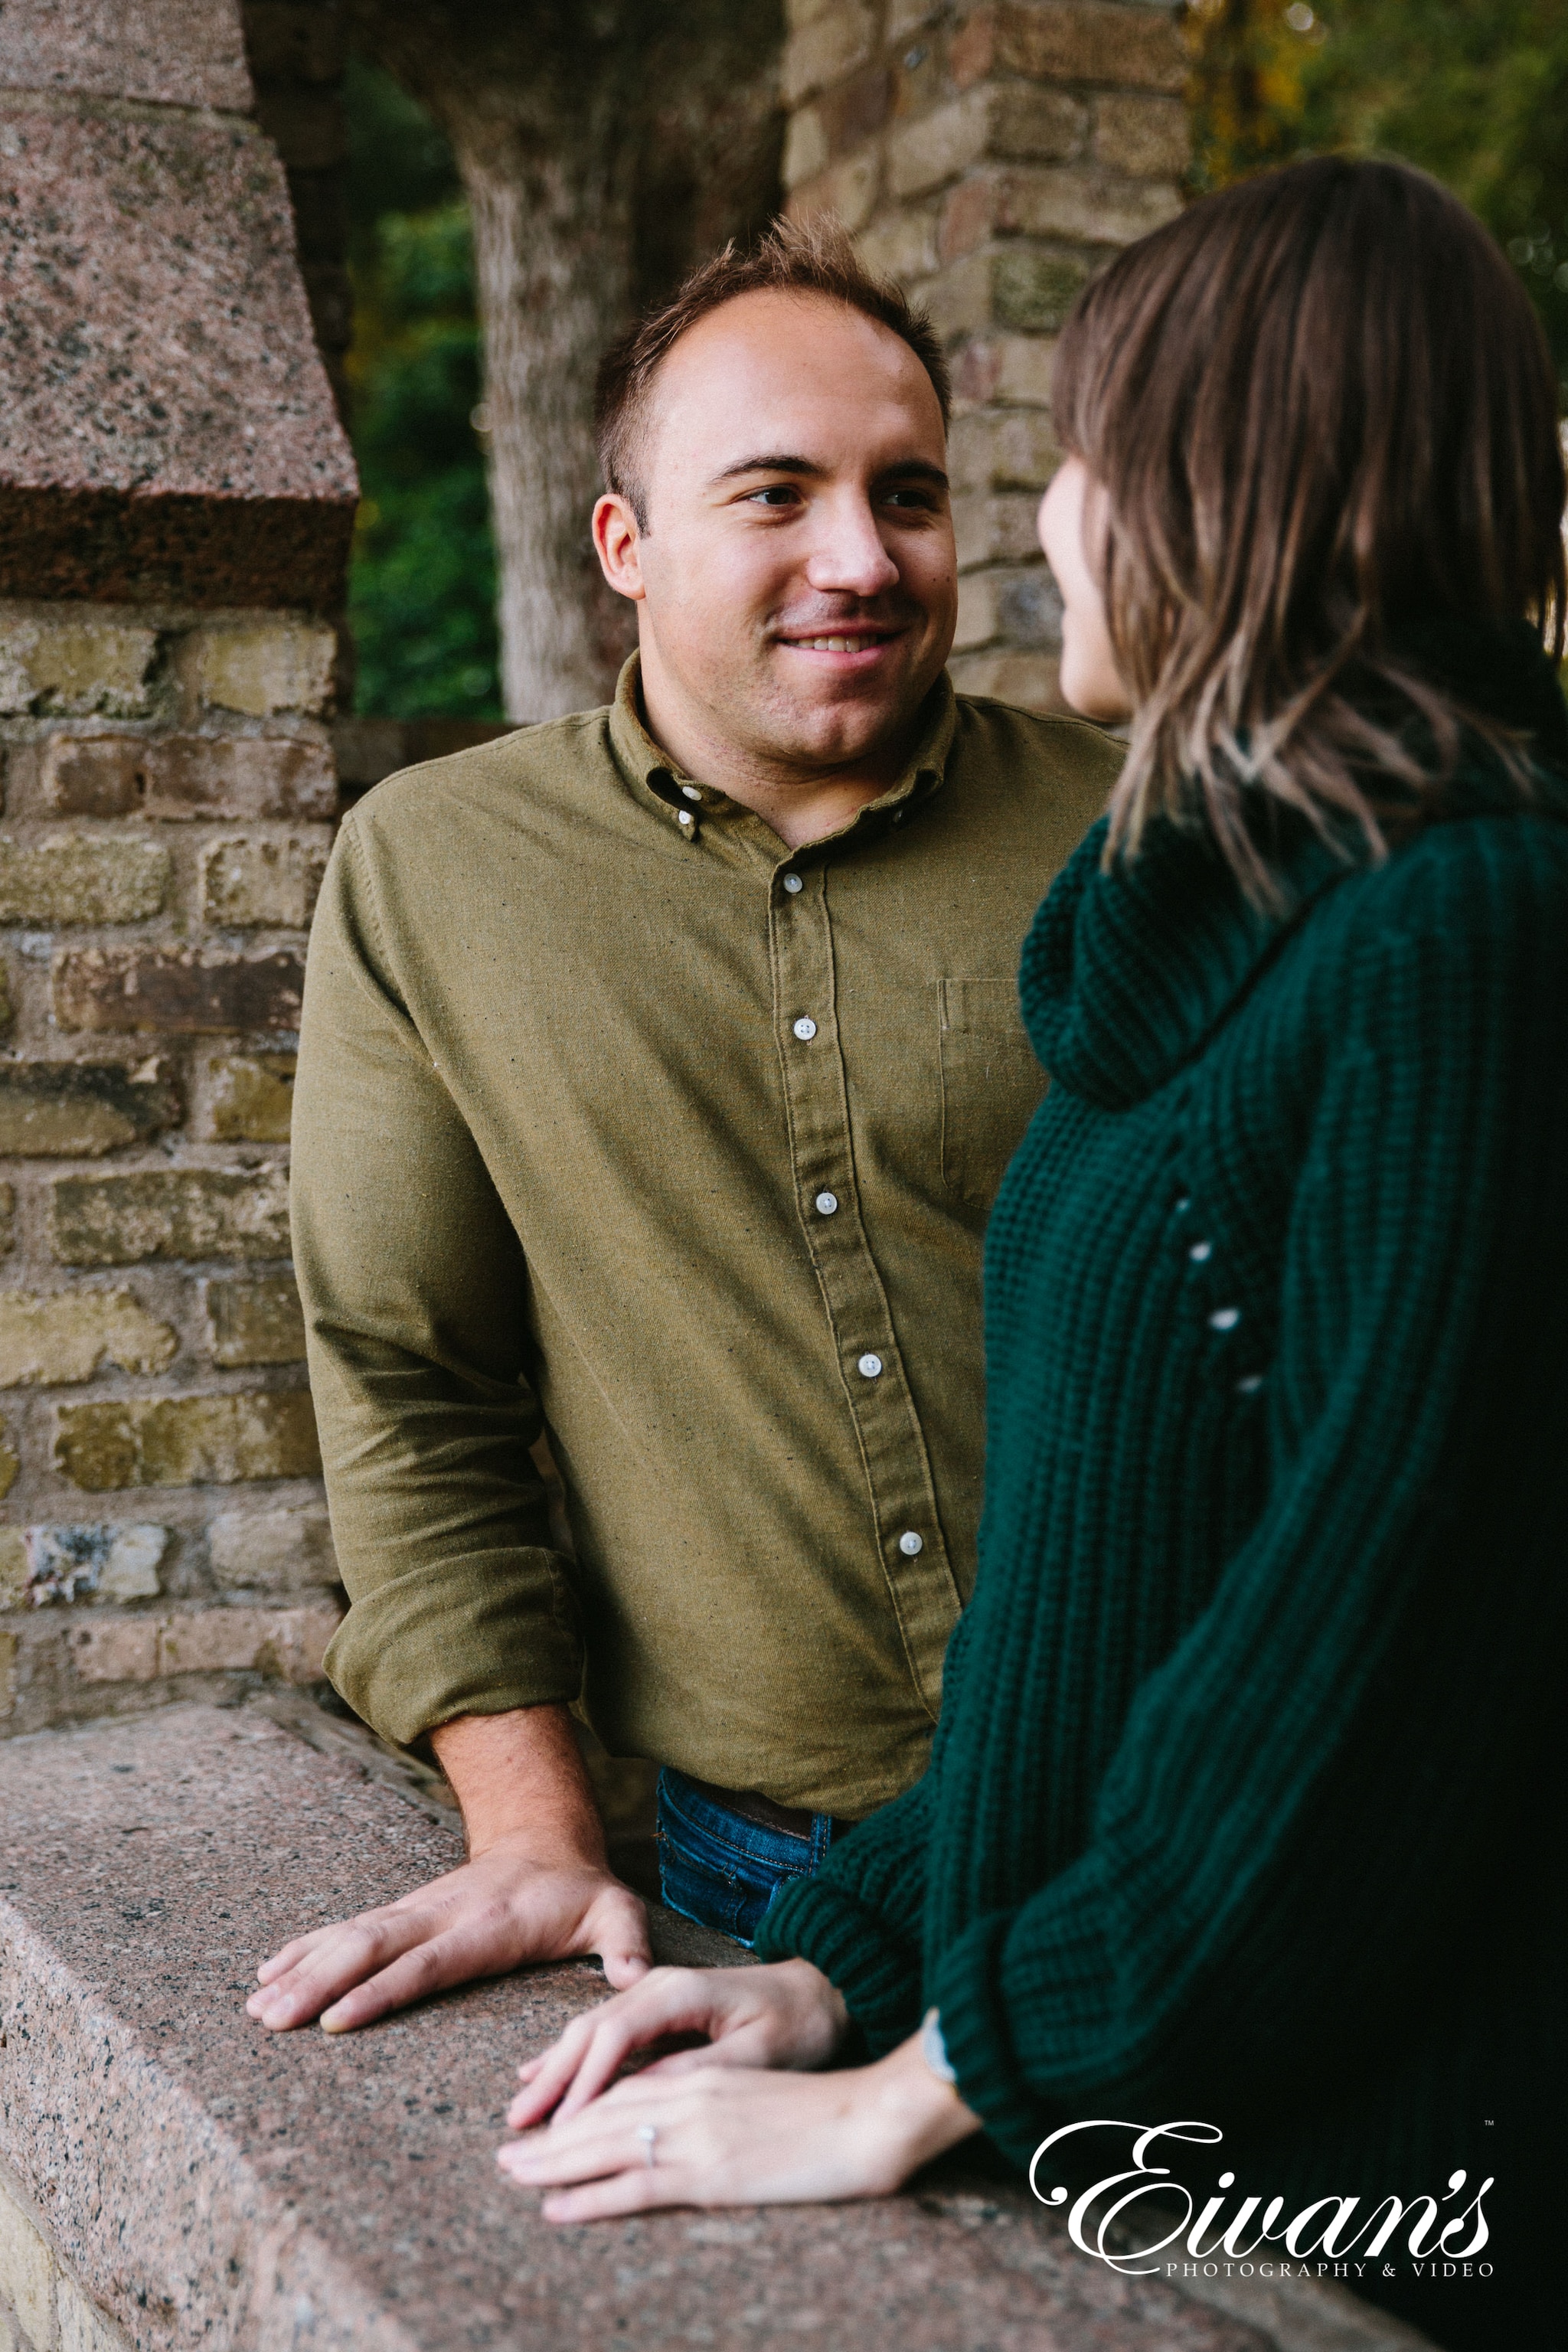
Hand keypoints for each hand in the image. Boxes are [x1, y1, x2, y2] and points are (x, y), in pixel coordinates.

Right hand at [247, 1833, 651, 2031]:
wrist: (547, 1837)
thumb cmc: (580, 1891)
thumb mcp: (616, 1912)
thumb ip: (627, 1945)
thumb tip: (636, 1981)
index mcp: (488, 1926)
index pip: (428, 1963)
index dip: (383, 1991)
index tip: (337, 2020)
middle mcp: (441, 1914)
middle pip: (372, 1949)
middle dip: (319, 1983)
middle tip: (271, 2018)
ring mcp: (416, 1910)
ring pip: (349, 1938)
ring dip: (301, 1969)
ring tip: (256, 2006)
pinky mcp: (402, 1913)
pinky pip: (345, 1930)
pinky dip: (304, 1948)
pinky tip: (265, 1971)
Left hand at [495, 2031, 981, 2220]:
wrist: (869, 2117)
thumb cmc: (825, 2114)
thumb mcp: (760, 2096)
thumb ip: (715, 2103)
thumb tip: (680, 2125)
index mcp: (703, 2078)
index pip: (626, 2088)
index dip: (580, 2103)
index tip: (546, 2120)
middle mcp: (690, 2098)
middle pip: (603, 2113)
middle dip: (551, 2133)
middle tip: (506, 2151)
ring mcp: (697, 2133)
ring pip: (605, 2144)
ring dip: (553, 2161)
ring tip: (513, 2172)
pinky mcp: (710, 2171)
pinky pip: (636, 2183)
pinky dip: (591, 2195)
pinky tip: (558, 2206)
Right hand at [508, 1958, 848, 2128]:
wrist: (822, 1988)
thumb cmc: (798, 2023)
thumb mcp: (757, 2053)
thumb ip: (698, 2071)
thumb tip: (640, 2099)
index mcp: (680, 1993)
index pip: (614, 2038)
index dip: (583, 2083)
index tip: (559, 2125)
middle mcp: (658, 1987)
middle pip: (590, 2032)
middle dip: (553, 2079)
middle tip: (516, 2126)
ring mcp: (654, 1993)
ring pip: (590, 2031)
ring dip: (555, 2070)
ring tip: (520, 2108)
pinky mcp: (657, 2007)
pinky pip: (604, 2033)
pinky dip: (572, 2057)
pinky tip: (544, 2073)